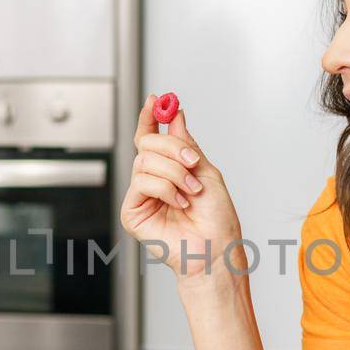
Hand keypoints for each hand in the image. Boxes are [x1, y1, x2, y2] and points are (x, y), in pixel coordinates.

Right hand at [119, 94, 242, 279]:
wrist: (216, 248)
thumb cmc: (216, 219)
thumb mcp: (206, 171)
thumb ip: (186, 143)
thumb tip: (176, 115)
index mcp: (169, 170)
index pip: (152, 138)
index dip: (151, 117)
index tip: (157, 100)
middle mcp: (153, 181)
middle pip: (146, 144)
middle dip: (171, 147)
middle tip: (192, 161)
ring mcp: (141, 196)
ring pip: (145, 161)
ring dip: (175, 173)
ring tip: (192, 191)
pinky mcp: (133, 212)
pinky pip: (142, 183)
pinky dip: (166, 189)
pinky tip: (180, 203)